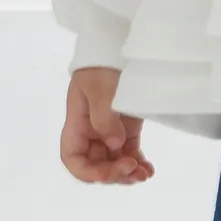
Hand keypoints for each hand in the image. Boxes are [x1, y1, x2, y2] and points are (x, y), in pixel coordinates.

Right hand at [60, 68, 154, 184]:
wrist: (119, 46)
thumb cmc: (104, 62)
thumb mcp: (100, 86)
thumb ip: (104, 117)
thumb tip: (115, 145)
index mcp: (78, 122)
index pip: (72, 157)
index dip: (86, 172)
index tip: (105, 175)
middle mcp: (91, 131)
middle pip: (95, 164)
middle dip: (112, 173)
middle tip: (133, 169)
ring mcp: (110, 130)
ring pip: (114, 163)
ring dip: (127, 173)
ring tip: (144, 174)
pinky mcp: (128, 128)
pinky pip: (129, 153)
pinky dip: (138, 164)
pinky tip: (148, 170)